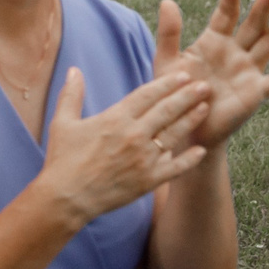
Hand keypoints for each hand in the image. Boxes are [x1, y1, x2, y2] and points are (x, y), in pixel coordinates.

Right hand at [33, 68, 211, 227]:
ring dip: (192, 119)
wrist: (66, 198)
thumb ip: (71, 94)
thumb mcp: (63, 123)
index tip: (183, 75)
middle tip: (205, 86)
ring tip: (206, 108)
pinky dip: (189, 159)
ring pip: (175, 134)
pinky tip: (201, 150)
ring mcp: (144, 158)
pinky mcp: (148, 180)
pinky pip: (175, 167)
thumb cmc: (62, 159)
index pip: (148, 94)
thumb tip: (73, 70)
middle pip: (167, 110)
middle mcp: (134, 135)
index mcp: (116, 118)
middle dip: (188, 96)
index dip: (167, 83)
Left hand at [154, 0, 268, 148]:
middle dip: (262, 7)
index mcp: (213, 43)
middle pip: (252, 25)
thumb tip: (167, 1)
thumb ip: (168, 33)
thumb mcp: (167, 62)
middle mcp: (234, 53)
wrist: (186, 128)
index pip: (224, 16)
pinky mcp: (256, 91)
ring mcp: (248, 71)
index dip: (229, 1)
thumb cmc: (175, 95)